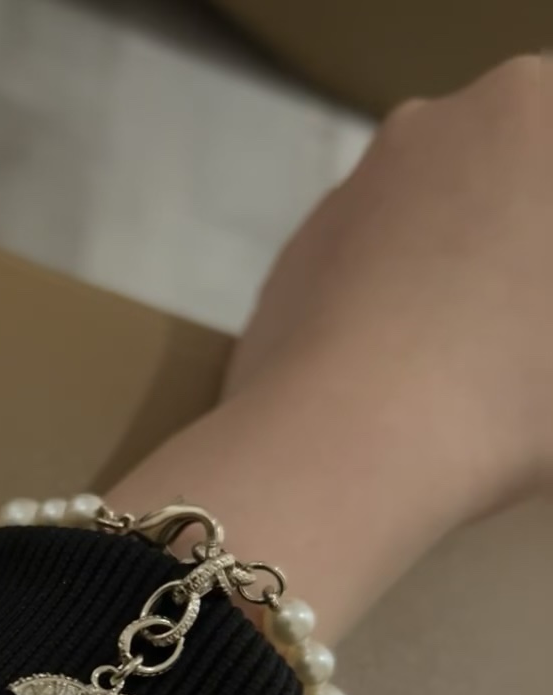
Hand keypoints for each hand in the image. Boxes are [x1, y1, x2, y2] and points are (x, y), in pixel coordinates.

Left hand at [108, 57, 551, 643]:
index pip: (552, 169)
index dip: (530, 280)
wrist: (341, 453)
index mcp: (536, 116)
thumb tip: (517, 313)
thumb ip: (544, 314)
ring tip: (462, 380)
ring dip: (465, 283)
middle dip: (517, 261)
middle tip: (501, 360)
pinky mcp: (291, 262)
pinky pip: (372, 273)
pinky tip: (403, 383)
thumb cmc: (513, 394)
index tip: (516, 341)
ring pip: (437, 227)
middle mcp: (435, 126)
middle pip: (508, 186)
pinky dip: (398, 312)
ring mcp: (352, 195)